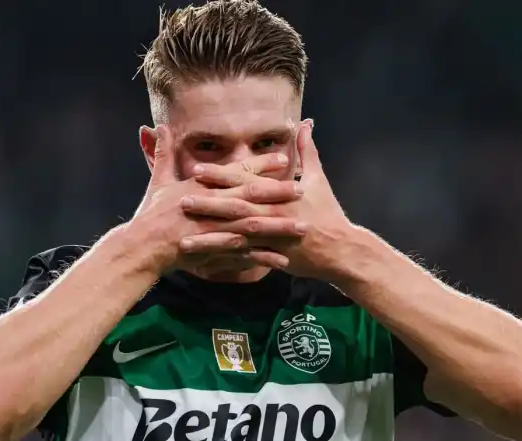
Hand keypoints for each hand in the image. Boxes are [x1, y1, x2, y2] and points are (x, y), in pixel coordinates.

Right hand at [129, 125, 306, 273]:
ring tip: (302, 227)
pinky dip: (264, 258)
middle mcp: (214, 207)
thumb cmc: (151, 214)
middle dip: (279, 194)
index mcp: (203, 187)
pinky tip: (283, 260)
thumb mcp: (158, 181)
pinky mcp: (216, 253)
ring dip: (279, 227)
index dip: (261, 164)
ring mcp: (217, 231)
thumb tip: (160, 128)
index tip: (282, 157)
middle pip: (252, 198)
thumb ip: (164, 154)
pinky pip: (245, 256)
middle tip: (302, 190)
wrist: (144, 246)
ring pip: (254, 227)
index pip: (237, 172)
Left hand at [180, 121, 354, 279]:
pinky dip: (224, 260)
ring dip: (209, 236)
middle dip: (208, 203)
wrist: (341, 250)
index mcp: (280, 193)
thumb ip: (307, 152)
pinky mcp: (271, 256)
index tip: (197, 170)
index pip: (245, 180)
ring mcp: (271, 237)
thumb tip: (305, 124)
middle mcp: (273, 213)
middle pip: (235, 206)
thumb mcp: (319, 179)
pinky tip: (203, 263)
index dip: (220, 175)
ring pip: (235, 236)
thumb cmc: (328, 213)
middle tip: (180, 199)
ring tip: (184, 237)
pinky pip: (244, 259)